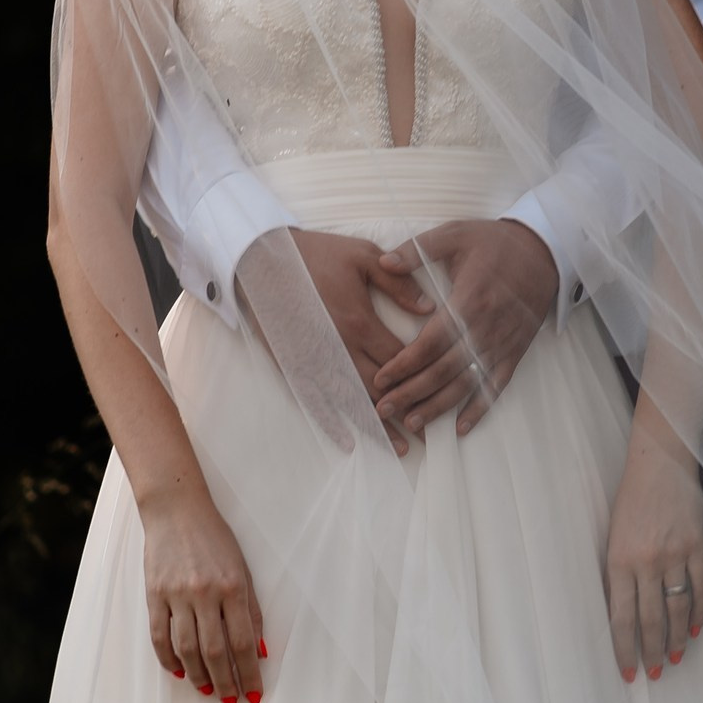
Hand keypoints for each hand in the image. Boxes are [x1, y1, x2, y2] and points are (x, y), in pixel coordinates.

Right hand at [139, 488, 267, 702]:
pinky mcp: (154, 594)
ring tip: (208, 691)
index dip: (250, 674)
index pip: (244, 643)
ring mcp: (177, 595)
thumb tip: (259, 651)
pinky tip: (180, 672)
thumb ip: (251, 611)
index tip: (254, 694)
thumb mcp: (243, 570)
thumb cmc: (216, 540)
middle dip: (226, 683)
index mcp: (234, 587)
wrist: (177, 511)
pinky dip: (169, 659)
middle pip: (216, 652)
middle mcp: (205, 593)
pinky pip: (160, 636)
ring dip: (199, 676)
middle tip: (231, 702)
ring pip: (187, 649)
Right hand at [270, 226, 435, 455]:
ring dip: (377, 428)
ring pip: (352, 403)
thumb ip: (399, 282)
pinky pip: (315, 401)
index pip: (400, 360)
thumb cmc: (316, 253)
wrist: (262, 258)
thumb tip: (431, 308)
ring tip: (400, 449)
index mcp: (360, 322)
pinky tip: (347, 442)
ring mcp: (315, 361)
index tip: (440, 395)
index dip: (422, 378)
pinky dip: (332, 423)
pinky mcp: (293, 365)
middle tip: (428, 436)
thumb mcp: (364, 256)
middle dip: (406, 413)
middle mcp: (339, 349)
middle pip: (381, 390)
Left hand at [372, 219, 558, 438]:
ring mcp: (502, 344)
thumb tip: (383, 261)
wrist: (543, 252)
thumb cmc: (495, 242)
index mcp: (468, 301)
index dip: (404, 364)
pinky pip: (496, 386)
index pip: (431, 342)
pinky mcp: (515, 352)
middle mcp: (485, 329)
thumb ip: (417, 249)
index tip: (381, 379)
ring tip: (413, 423)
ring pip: (467, 383)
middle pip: (444, 370)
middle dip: (412, 392)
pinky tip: (461, 427)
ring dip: (439, 406)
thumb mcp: (455, 234)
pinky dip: (480, 409)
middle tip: (384, 408)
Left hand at [604, 421, 702, 681]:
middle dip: (653, 652)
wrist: (660, 462)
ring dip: (676, 639)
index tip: (628, 673)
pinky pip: (701, 588)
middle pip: (651, 620)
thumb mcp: (613, 536)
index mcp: (618, 561)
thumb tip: (621, 613)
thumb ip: (618, 573)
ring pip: (677, 609)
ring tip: (676, 659)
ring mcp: (675, 554)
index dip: (625, 650)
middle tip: (656, 674)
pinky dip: (698, 613)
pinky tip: (695, 630)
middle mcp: (646, 562)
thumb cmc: (630, 500)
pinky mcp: (697, 546)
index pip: (622, 618)